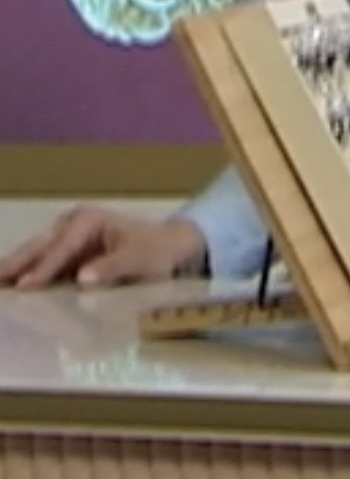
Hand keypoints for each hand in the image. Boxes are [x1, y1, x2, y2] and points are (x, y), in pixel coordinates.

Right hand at [0, 207, 206, 290]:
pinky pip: (40, 267)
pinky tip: (9, 291)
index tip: (23, 287)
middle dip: (12, 264)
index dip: (42, 269)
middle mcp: (71, 225)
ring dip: (12, 271)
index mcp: (88, 221)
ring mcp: (65, 240)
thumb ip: (113, 267)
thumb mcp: (141, 259)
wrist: (169, 247)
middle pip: (37, 248)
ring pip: (33, 256)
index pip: (60, 249)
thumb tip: (82, 278)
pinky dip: (23, 277)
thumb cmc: (156, 251)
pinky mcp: (64, 256)